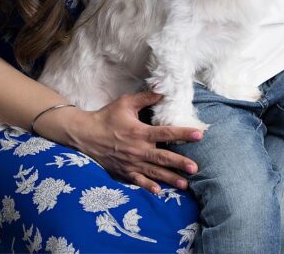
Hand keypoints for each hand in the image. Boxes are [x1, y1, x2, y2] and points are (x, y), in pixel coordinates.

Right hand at [62, 91, 202, 193]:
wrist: (84, 134)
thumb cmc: (106, 117)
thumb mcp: (126, 103)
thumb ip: (145, 98)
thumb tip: (162, 91)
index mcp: (140, 132)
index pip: (166, 133)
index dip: (183, 134)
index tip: (198, 135)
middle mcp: (138, 150)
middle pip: (163, 158)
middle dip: (180, 163)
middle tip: (195, 168)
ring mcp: (131, 163)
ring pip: (154, 172)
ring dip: (170, 179)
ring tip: (185, 185)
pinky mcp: (123, 171)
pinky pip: (137, 181)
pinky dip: (148, 186)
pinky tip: (159, 192)